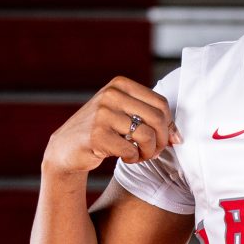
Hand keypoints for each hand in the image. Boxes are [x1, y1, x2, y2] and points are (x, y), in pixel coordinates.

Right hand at [43, 77, 180, 178]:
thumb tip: (178, 137)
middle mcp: (111, 95)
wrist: (65, 149)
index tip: (164, 140)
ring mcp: (102, 114)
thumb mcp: (124, 117)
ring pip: (148, 135)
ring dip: (148, 152)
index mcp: (120, 84)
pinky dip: (133, 159)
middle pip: (158, 118)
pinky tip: (124, 158)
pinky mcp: (97, 135)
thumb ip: (150, 120)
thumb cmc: (101, 132)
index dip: (168, 126)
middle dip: (161, 141)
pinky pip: (132, 150)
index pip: (161, 103)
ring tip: (138, 155)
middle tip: (152, 152)